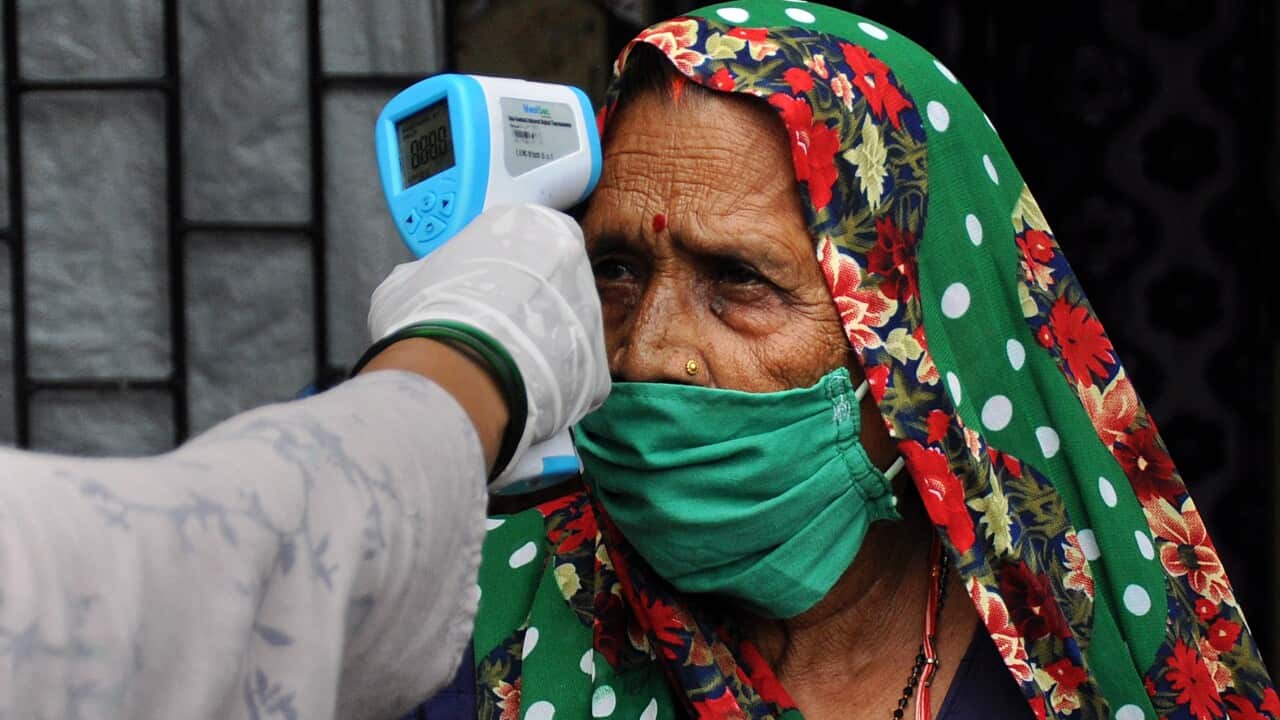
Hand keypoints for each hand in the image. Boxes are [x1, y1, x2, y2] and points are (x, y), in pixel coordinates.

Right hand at [367, 204, 610, 483]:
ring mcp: (590, 314)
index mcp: (527, 224)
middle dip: (523, 309)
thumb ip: (426, 273)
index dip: (496, 269)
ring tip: (498, 369)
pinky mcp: (597, 368)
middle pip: (550, 284)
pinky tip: (517, 396)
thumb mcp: (406, 281)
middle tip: (489, 332)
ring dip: (538, 349)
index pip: (521, 239)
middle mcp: (570, 260)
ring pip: (563, 332)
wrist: (454, 377)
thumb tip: (422, 283)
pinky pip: (572, 379)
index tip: (479, 291)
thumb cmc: (429, 320)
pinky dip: (548, 390)